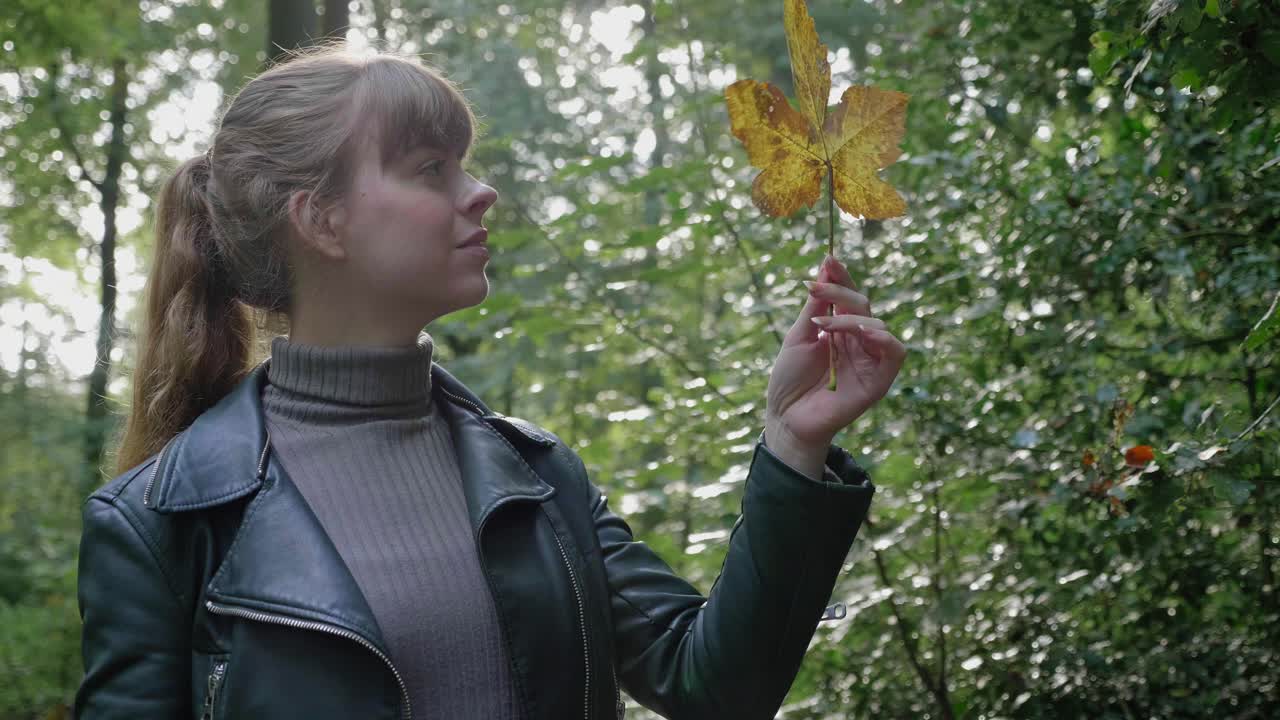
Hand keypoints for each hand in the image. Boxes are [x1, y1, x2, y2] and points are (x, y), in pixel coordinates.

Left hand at [765, 254, 906, 452]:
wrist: (786, 417)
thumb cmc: (790, 379)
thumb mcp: (799, 335)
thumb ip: (816, 305)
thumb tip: (826, 265)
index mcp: (840, 329)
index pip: (849, 296)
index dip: (842, 277)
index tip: (828, 259)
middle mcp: (858, 341)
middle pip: (863, 305)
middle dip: (840, 292)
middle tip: (815, 289)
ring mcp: (869, 360)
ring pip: (877, 324)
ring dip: (851, 318)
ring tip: (822, 325)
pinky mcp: (879, 380)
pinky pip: (895, 353)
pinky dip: (883, 338)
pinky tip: (862, 333)